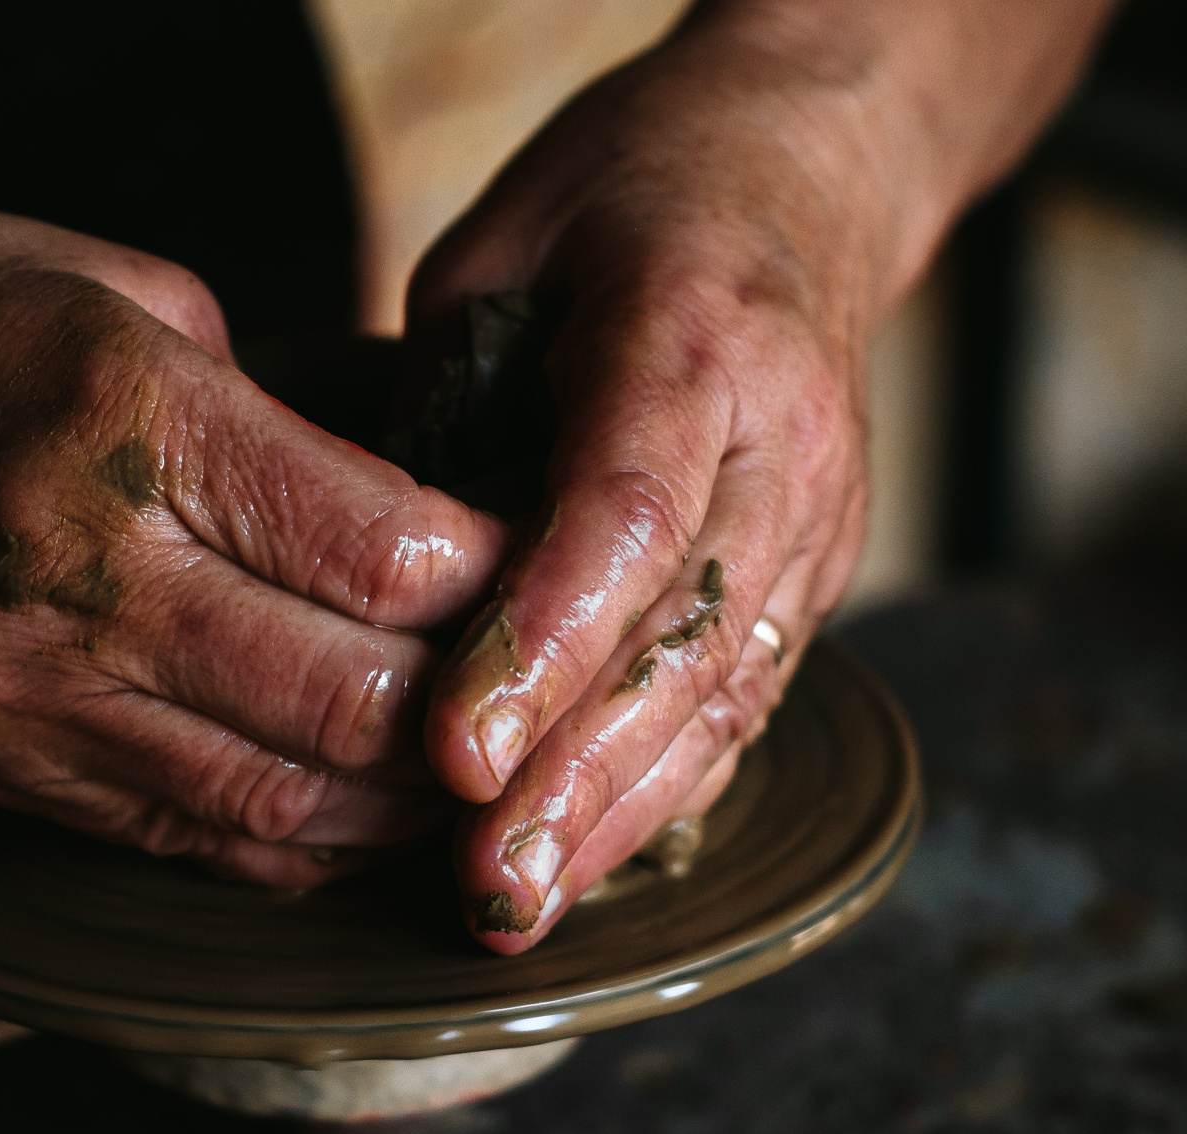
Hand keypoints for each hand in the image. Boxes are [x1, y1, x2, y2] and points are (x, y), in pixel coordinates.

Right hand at [0, 191, 509, 886]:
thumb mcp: (113, 285)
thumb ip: (268, 413)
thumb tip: (402, 518)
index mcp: (125, 422)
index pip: (378, 549)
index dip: (492, 574)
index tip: (535, 563)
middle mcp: (77, 578)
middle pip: (346, 704)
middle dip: (472, 713)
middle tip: (530, 690)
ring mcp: (22, 696)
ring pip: (273, 806)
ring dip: (397, 806)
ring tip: (468, 777)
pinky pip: (178, 842)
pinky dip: (290, 840)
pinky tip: (354, 815)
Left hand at [409, 0, 1110, 949]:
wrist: (809, 169)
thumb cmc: (631, 195)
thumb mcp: (499, 247)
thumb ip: (441, 400)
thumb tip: (371, 577)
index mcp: (695, 336)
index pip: (627, 515)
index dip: (542, 645)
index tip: (454, 752)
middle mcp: (781, 444)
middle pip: (684, 638)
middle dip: (573, 778)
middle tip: (479, 884)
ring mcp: (816, 521)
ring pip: (722, 695)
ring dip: (614, 817)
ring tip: (512, 910)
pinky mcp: (815, 576)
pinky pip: (739, 703)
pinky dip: (656, 794)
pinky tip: (576, 865)